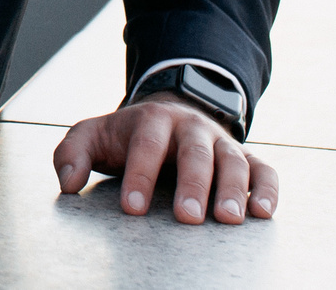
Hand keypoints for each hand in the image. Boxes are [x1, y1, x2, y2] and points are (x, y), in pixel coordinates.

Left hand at [52, 94, 278, 225]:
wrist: (167, 115)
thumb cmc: (126, 136)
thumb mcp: (93, 135)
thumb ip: (71, 154)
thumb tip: (68, 183)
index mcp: (152, 120)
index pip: (146, 145)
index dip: (140, 175)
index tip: (132, 208)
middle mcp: (190, 128)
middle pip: (194, 152)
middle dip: (192, 184)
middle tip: (187, 218)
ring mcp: (220, 142)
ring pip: (233, 160)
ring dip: (233, 189)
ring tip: (228, 220)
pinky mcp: (244, 157)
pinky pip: (263, 170)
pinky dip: (267, 189)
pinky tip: (263, 214)